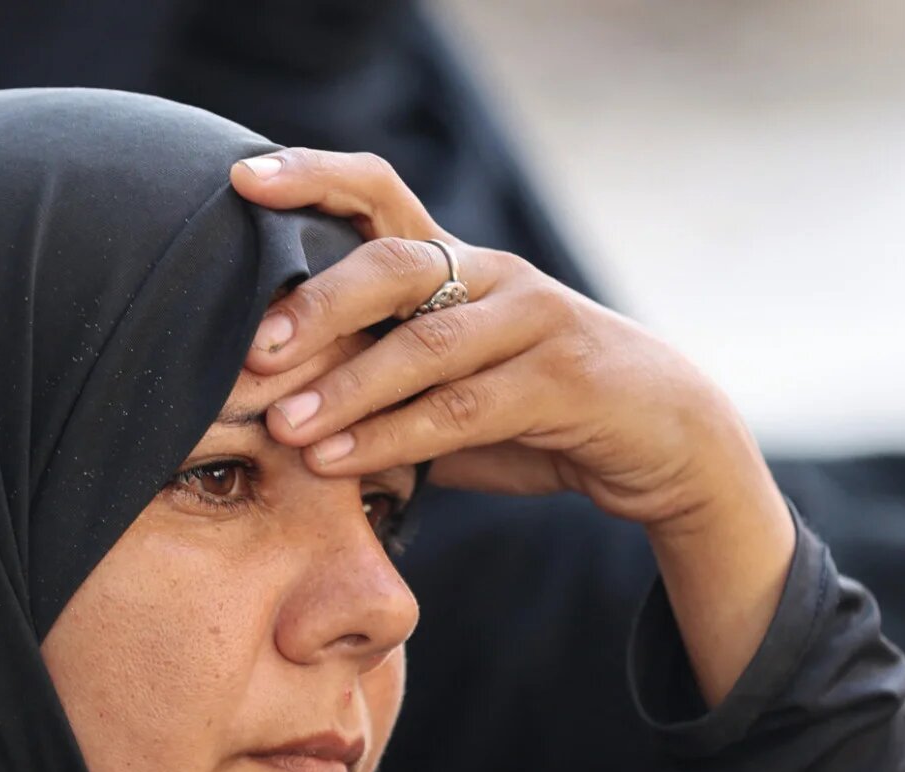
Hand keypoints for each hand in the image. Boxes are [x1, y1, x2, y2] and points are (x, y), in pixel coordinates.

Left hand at [230, 150, 794, 702]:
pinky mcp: (562, 379)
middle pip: (392, 265)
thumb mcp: (444, 387)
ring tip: (282, 427)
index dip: (313, 177)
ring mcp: (532, 320)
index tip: (242, 179)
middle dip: (314, 305)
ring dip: (345, 389)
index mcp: (455, 263)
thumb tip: (266, 401)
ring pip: (424, 345)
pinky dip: (391, 437)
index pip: (378, 195)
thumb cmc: (532, 411)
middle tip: (252, 349)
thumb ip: (373, 380)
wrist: (662, 437)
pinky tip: (336, 460)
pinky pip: (462, 409)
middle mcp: (492, 274)